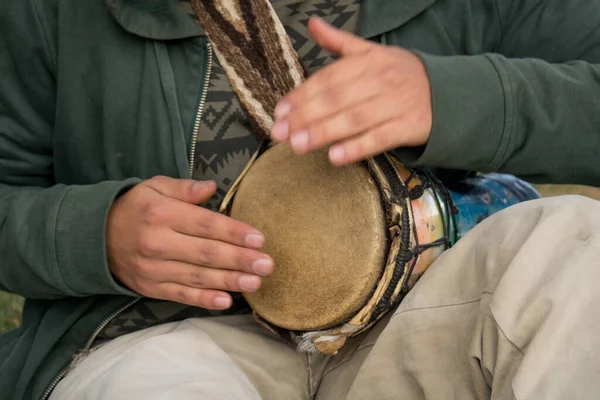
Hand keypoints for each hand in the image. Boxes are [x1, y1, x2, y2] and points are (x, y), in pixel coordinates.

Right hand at [106, 176, 272, 309]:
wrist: (93, 238)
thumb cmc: (134, 208)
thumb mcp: (154, 187)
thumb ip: (184, 188)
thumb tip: (211, 188)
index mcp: (162, 213)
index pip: (206, 224)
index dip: (234, 233)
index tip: (259, 239)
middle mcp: (158, 242)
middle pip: (206, 253)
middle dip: (240, 259)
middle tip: (267, 264)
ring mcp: (154, 269)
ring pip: (198, 277)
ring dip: (229, 281)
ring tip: (255, 282)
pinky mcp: (151, 287)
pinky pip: (181, 295)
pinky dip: (204, 300)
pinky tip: (226, 300)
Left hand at [270, 16, 432, 165]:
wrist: (448, 93)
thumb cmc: (401, 74)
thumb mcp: (373, 53)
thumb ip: (340, 42)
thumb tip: (312, 24)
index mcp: (369, 60)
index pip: (329, 78)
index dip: (302, 95)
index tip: (280, 111)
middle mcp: (382, 80)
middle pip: (337, 99)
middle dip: (305, 116)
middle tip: (281, 133)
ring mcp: (396, 104)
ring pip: (354, 119)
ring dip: (323, 133)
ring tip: (298, 145)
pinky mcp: (408, 128)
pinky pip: (379, 139)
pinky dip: (357, 148)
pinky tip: (335, 157)